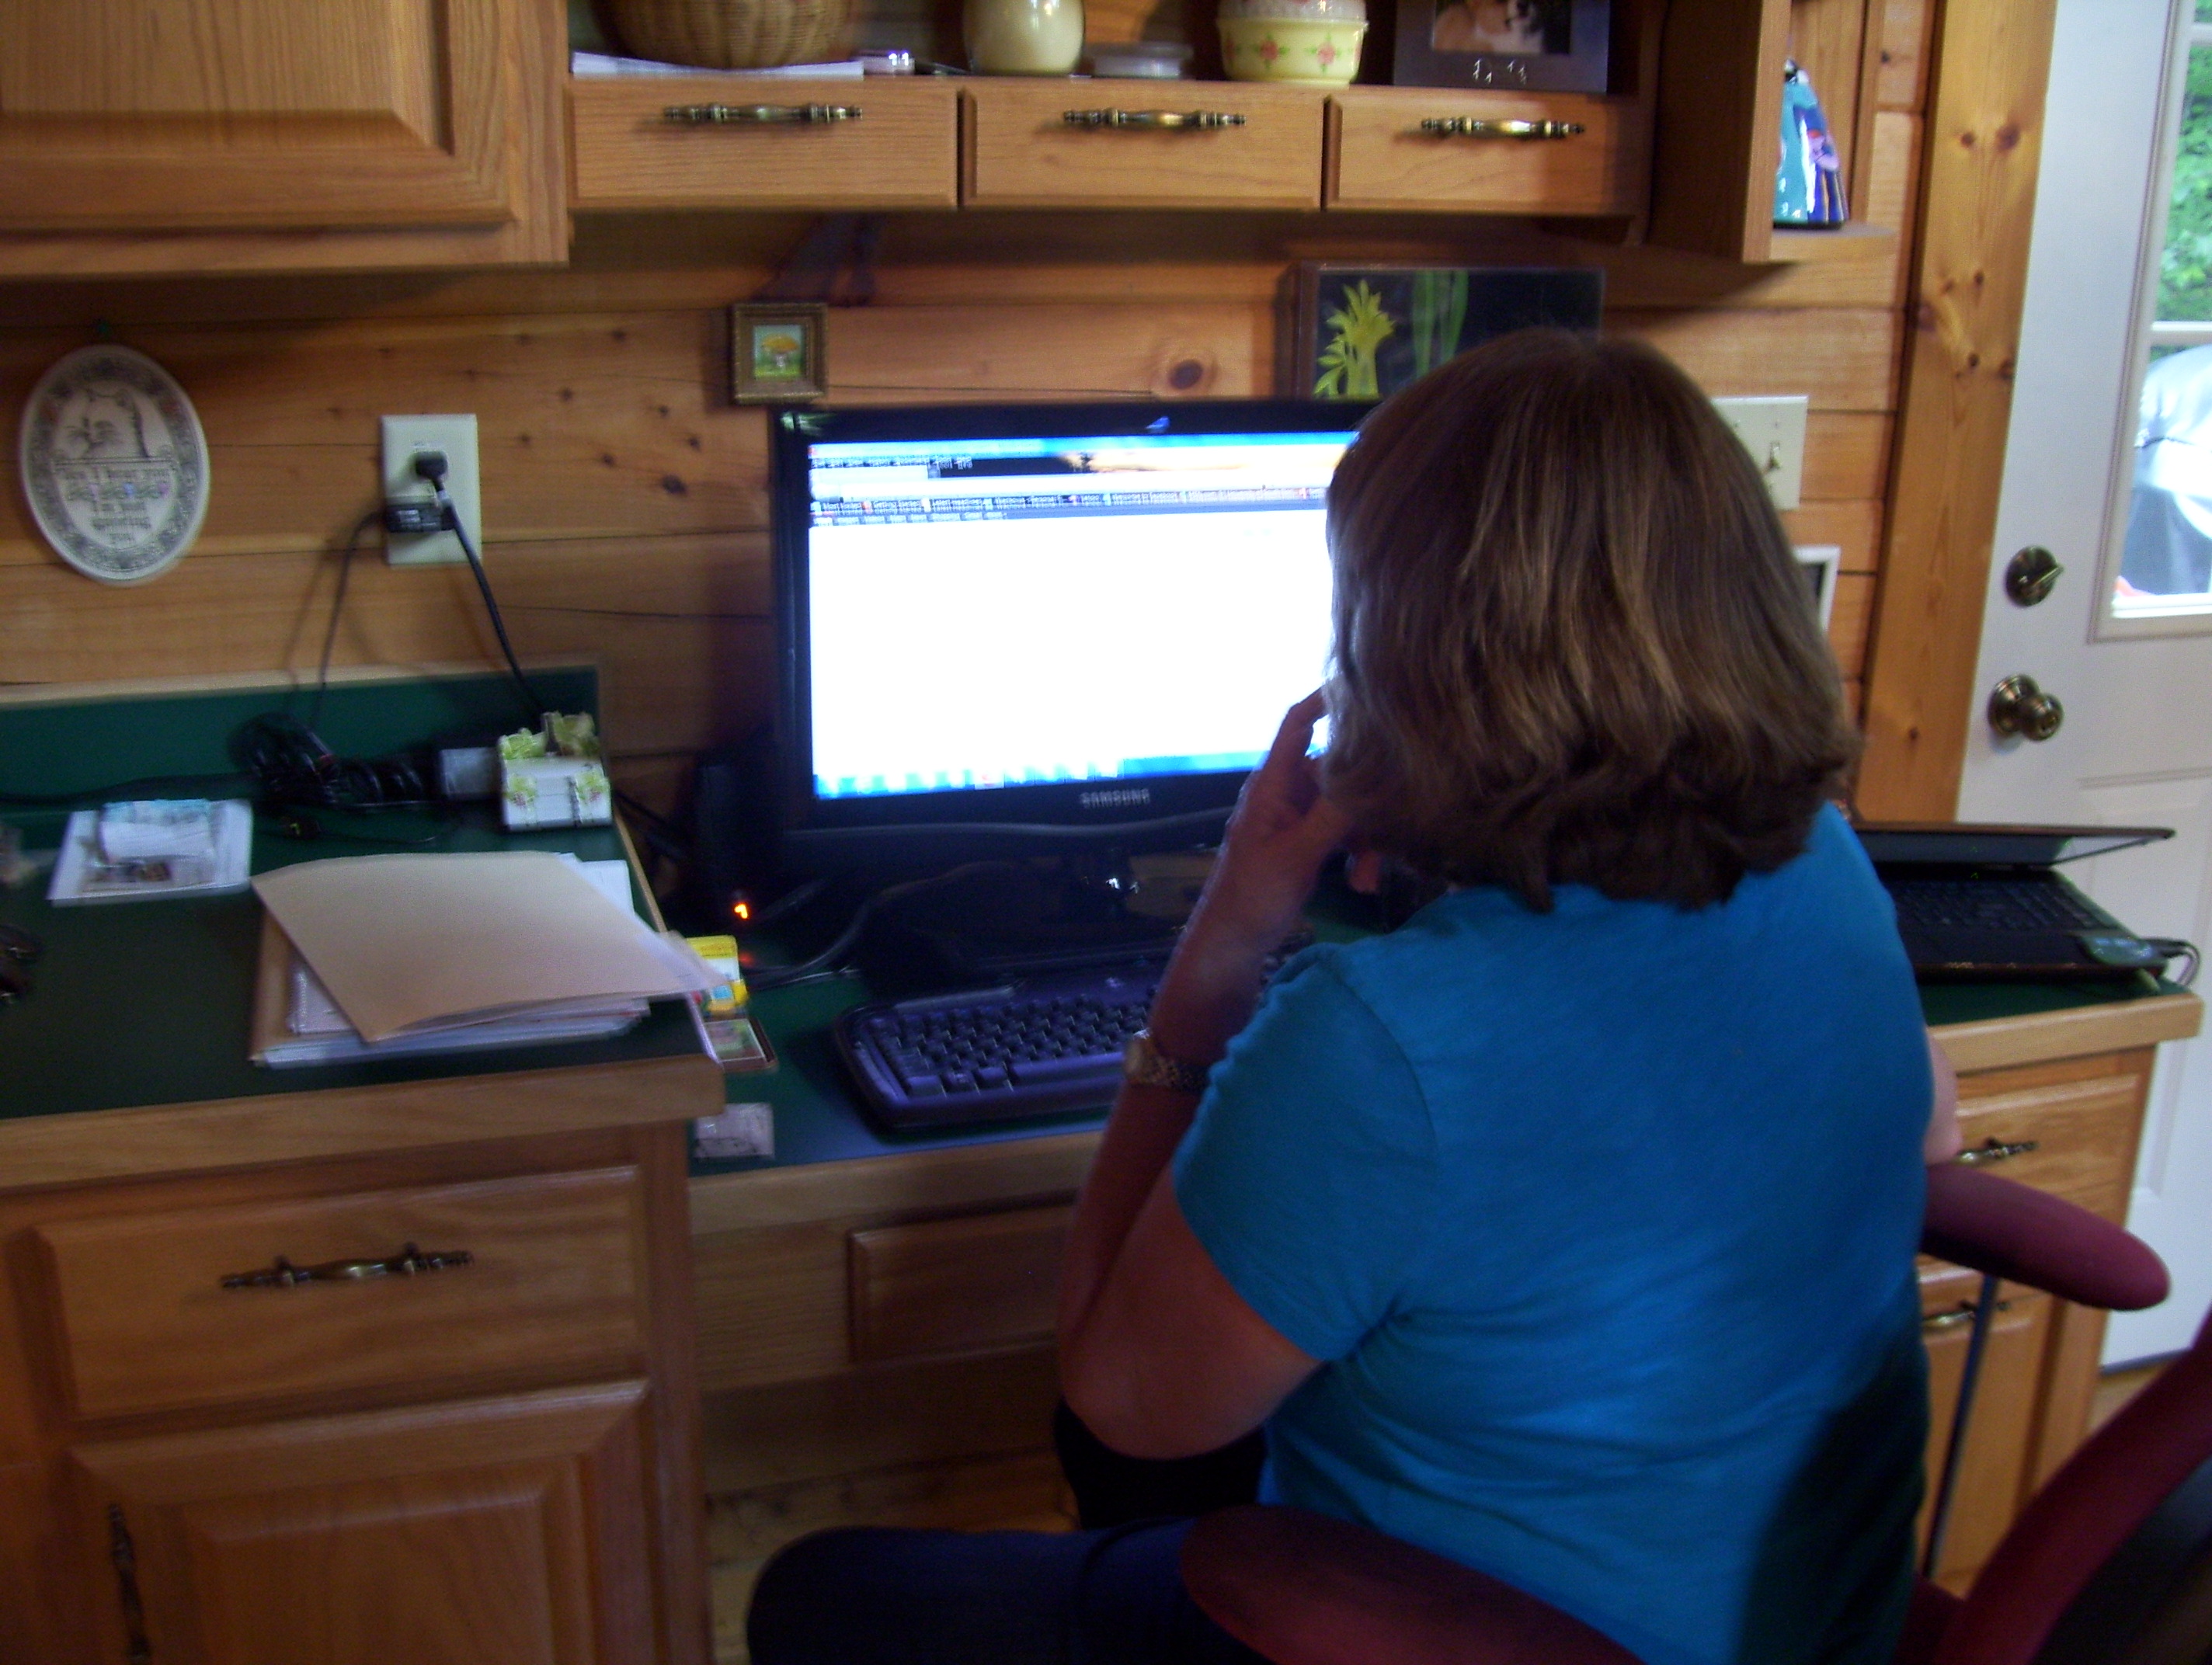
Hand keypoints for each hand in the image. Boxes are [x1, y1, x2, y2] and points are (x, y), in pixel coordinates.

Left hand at [1147, 694, 1350, 1064]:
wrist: (1230, 947)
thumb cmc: (1250, 899)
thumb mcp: (1297, 856)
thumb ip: (1333, 816)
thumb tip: (1369, 776)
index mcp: (1272, 786)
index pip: (1296, 724)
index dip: (1325, 698)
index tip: (1361, 682)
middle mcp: (1285, 795)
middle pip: (1337, 772)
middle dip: (1364, 801)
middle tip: (1387, 827)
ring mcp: (1297, 821)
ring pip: (1347, 808)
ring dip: (1364, 839)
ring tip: (1367, 878)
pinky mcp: (1307, 846)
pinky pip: (1343, 835)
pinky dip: (1356, 855)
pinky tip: (1362, 884)